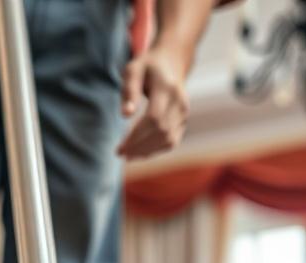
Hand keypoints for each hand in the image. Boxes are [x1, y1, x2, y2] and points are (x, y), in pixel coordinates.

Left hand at [117, 45, 190, 159]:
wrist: (171, 63)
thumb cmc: (147, 67)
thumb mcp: (133, 70)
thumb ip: (129, 90)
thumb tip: (125, 115)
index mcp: (167, 88)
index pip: (153, 118)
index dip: (136, 136)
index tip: (120, 148)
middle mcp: (180, 102)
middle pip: (161, 132)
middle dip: (140, 146)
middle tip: (121, 153)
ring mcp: (184, 113)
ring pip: (168, 140)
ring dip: (148, 151)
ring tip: (129, 155)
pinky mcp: (184, 121)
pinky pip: (172, 141)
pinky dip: (156, 150)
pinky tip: (141, 153)